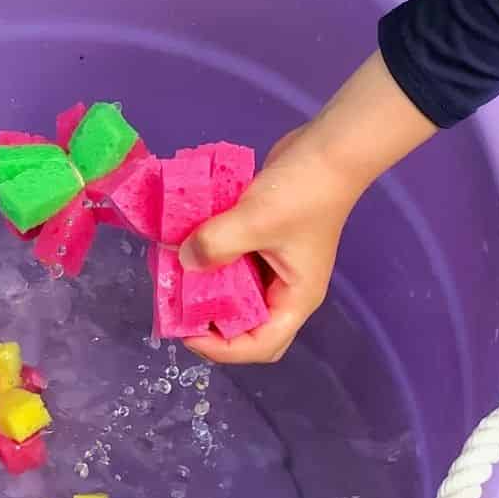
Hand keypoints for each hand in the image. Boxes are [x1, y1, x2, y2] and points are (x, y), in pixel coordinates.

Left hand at [180, 50, 436, 364]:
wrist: (327, 147)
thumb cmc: (302, 191)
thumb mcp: (256, 219)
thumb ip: (216, 244)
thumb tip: (182, 262)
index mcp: (295, 299)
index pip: (260, 346)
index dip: (222, 350)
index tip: (186, 332)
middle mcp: (284, 290)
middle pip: (246, 329)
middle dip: (210, 326)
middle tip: (176, 309)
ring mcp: (273, 267)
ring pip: (234, 297)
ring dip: (204, 292)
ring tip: (172, 280)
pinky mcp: (261, 244)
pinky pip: (230, 266)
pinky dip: (209, 263)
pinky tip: (184, 251)